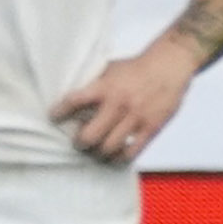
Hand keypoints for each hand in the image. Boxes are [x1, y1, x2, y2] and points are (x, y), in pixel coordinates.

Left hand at [53, 39, 199, 163]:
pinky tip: (114, 156)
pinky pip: (132, 152)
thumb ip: (93, 85)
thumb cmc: (135, 68)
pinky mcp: (151, 128)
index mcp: (105, 87)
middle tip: (78, 141)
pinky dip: (119, 158)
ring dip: (97, 153)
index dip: (59, 113)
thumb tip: (70, 99)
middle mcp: (118, 104)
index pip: (74, 102)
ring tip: (95, 150)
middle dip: (79, 142)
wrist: (169, 65)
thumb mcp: (109, 70)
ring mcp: (135, 118)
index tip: (54, 118)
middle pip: (89, 136)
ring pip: (108, 148)